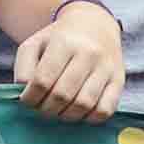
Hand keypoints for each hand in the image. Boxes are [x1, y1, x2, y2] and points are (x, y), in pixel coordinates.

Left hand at [16, 0, 126, 123]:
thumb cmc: (59, 39)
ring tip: (58, 110)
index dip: (30, 98)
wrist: (96, 24)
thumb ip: (23, 68)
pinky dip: (88, 118)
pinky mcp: (119, 80)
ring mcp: (107, 67)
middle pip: (62, 95)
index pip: (42, 81)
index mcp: (64, 42)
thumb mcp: (35, 44)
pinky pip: (105, 110)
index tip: (27, 101)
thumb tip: (25, 94)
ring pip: (83, 105)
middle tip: (41, 108)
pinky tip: (78, 111)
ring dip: (65, 115)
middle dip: (46, 109)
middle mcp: (89, 53)